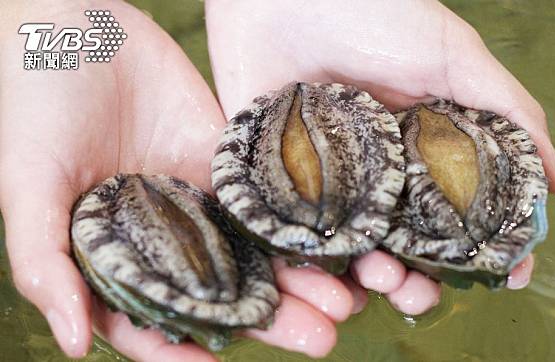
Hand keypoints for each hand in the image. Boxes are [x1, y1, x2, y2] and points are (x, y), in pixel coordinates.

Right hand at [0, 2, 359, 359]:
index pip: (154, 316)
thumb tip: (74, 344)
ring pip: (256, 249)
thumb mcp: (28, 188)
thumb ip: (45, 264)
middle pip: (223, 290)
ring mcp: (199, 198)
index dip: (184, 348)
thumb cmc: (33, 108)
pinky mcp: (227, 161)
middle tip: (321, 339)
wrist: (75, 31)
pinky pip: (267, 197)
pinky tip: (336, 242)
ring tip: (344, 303)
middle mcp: (163, 234)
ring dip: (300, 279)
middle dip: (271, 319)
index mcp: (115, 252)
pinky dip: (299, 222)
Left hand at [206, 0, 554, 315]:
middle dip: (419, 281)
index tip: (507, 277)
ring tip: (377, 278)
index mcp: (425, 152)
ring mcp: (331, 180)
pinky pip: (296, 234)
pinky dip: (311, 265)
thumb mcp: (453, 56)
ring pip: (354, 250)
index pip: (459, 216)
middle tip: (418, 293)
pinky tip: (325, 279)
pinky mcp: (280, 179)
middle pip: (406, 247)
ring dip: (370, 279)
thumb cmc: (375, 13)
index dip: (484, 250)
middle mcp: (381, 173)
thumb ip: (507, 112)